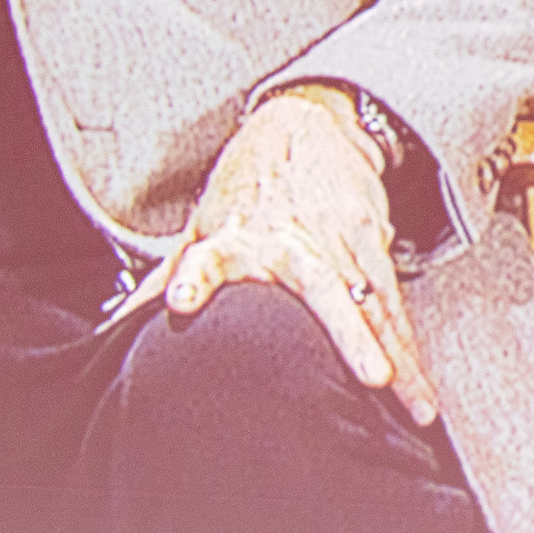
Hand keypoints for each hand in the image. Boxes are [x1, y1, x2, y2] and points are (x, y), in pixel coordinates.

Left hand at [162, 86, 436, 425]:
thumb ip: (164, 277)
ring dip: (398, 360)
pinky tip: (420, 394)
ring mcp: (339, 246)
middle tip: (373, 377)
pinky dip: (409, 354)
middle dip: (351, 335)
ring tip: (415, 408)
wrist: (310, 124)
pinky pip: (394, 311)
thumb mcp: (202, 225)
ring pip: (374, 309)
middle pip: (323, 290)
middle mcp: (291, 243)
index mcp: (234, 239)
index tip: (181, 300)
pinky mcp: (373, 249)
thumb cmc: (247, 187)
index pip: (206, 257)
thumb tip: (113, 328)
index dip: (193, 277)